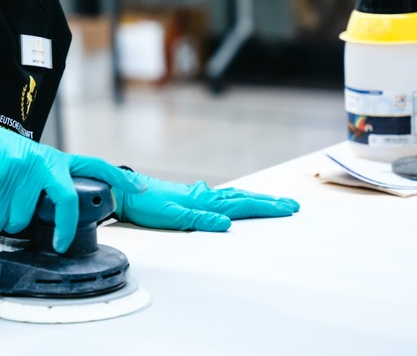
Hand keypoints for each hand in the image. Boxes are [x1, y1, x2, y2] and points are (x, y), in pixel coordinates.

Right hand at [0, 109, 145, 252]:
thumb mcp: (29, 161)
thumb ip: (46, 181)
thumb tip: (58, 212)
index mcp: (54, 159)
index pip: (94, 164)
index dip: (119, 178)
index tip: (139, 188)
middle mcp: (43, 162)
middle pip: (66, 202)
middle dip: (62, 228)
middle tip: (60, 242)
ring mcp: (23, 169)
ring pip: (24, 218)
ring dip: (11, 223)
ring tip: (3, 207)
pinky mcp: (1, 178)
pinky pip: (1, 217)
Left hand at [114, 172, 298, 230]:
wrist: (126, 192)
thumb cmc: (145, 204)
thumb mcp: (170, 215)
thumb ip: (199, 219)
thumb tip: (226, 224)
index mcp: (204, 201)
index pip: (242, 205)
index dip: (266, 207)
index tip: (287, 209)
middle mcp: (205, 195)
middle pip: (244, 198)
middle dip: (268, 202)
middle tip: (291, 205)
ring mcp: (199, 195)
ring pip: (235, 196)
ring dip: (255, 199)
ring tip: (273, 202)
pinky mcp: (192, 197)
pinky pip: (223, 197)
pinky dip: (238, 198)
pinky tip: (238, 200)